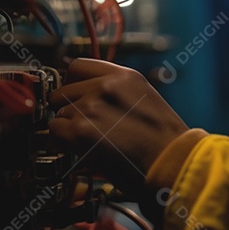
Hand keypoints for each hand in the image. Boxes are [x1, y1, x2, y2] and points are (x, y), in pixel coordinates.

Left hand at [47, 58, 189, 202]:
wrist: (173, 164)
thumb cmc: (166, 142)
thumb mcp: (146, 101)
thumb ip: (117, 93)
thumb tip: (91, 97)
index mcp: (125, 76)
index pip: (78, 66)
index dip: (72, 83)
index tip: (74, 96)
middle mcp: (106, 86)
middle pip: (64, 90)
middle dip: (69, 108)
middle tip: (84, 126)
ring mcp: (92, 106)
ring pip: (59, 112)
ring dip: (68, 128)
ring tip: (89, 142)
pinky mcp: (81, 130)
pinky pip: (55, 131)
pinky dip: (62, 142)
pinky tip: (79, 150)